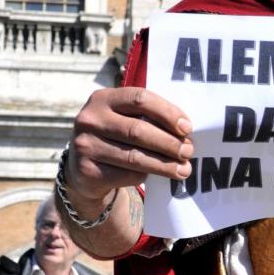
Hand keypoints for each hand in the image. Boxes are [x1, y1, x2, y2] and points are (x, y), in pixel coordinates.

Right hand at [66, 87, 194, 211]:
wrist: (85, 170)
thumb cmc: (116, 138)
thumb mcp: (124, 119)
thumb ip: (148, 118)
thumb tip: (185, 133)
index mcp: (103, 98)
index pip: (140, 99)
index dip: (167, 112)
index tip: (187, 128)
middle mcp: (90, 119)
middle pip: (138, 130)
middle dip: (169, 142)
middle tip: (188, 151)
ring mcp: (85, 145)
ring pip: (134, 156)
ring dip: (164, 164)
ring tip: (184, 169)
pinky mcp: (88, 171)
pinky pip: (125, 174)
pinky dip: (146, 175)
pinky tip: (160, 176)